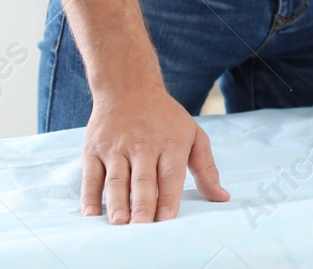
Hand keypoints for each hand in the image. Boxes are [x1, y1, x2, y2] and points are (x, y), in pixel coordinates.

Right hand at [81, 87, 229, 222]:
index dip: (168, 197)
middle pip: (142, 179)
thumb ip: (207, 169)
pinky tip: (92, 214)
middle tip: (141, 226)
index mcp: (171, 142)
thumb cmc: (166, 118)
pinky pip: (91, 177)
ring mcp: (116, 147)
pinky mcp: (94, 149)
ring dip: (117, 202)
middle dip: (142, 203)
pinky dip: (89, 196)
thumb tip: (222, 197)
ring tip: (120, 223)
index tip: (166, 219)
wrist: (129, 87)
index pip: (170, 174)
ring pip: (116, 179)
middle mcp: (143, 144)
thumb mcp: (194, 135)